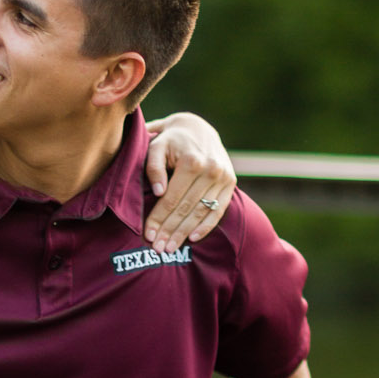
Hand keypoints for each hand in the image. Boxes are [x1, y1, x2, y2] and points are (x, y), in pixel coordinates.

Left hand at [144, 115, 236, 253]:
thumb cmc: (171, 140)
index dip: (159, 219)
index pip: (172, 199)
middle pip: (186, 209)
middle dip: (170, 231)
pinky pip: (218, 210)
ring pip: (201, 212)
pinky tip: (192, 238)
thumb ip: (154, 166)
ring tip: (171, 248)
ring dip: (184, 233)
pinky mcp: (230, 182)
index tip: (148, 235)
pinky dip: (205, 226)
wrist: (197, 128)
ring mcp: (223, 177)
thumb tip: (159, 191)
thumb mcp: (157, 145)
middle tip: (158, 249)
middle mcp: (210, 169)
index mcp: (192, 161)